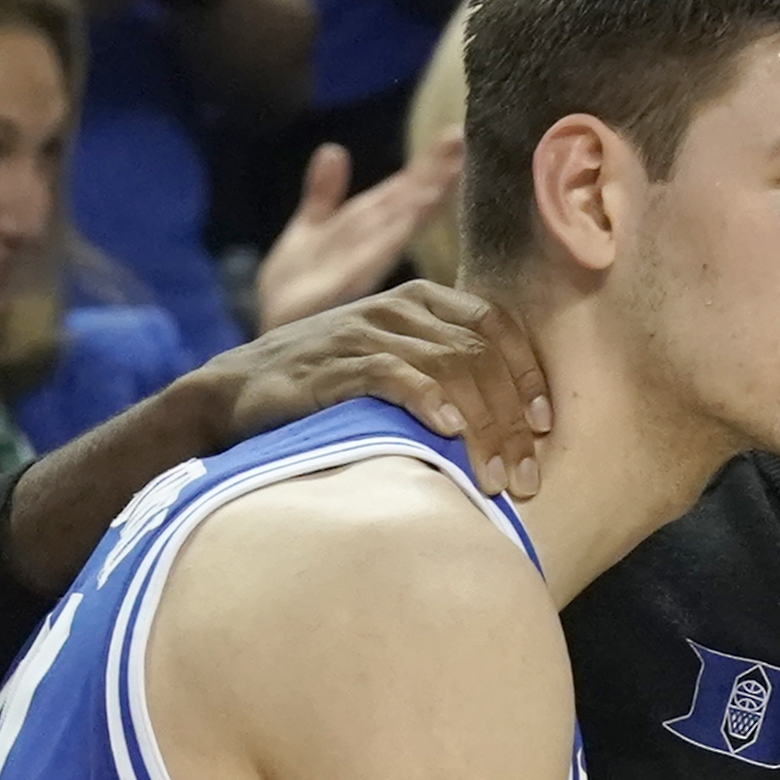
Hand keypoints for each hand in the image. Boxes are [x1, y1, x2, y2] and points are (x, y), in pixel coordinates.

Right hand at [205, 281, 551, 498]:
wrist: (234, 393)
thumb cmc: (324, 388)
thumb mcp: (389, 362)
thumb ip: (440, 368)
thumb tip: (507, 418)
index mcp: (419, 301)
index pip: (496, 325)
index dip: (527, 374)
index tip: (544, 427)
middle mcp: (395, 309)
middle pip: (480, 355)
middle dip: (510, 420)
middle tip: (523, 477)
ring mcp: (362, 333)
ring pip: (448, 368)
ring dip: (482, 426)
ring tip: (495, 476)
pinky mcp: (332, 365)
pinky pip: (391, 373)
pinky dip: (426, 399)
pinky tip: (448, 430)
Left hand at [254, 134, 464, 333]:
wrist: (271, 351)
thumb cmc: (296, 295)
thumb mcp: (308, 233)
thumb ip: (323, 194)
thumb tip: (334, 150)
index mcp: (360, 234)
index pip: (396, 195)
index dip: (424, 168)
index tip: (454, 136)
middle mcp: (365, 252)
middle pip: (401, 206)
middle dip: (431, 176)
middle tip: (460, 139)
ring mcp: (355, 272)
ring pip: (391, 229)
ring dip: (417, 203)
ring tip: (445, 174)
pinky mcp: (336, 292)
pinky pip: (366, 259)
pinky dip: (388, 237)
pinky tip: (407, 216)